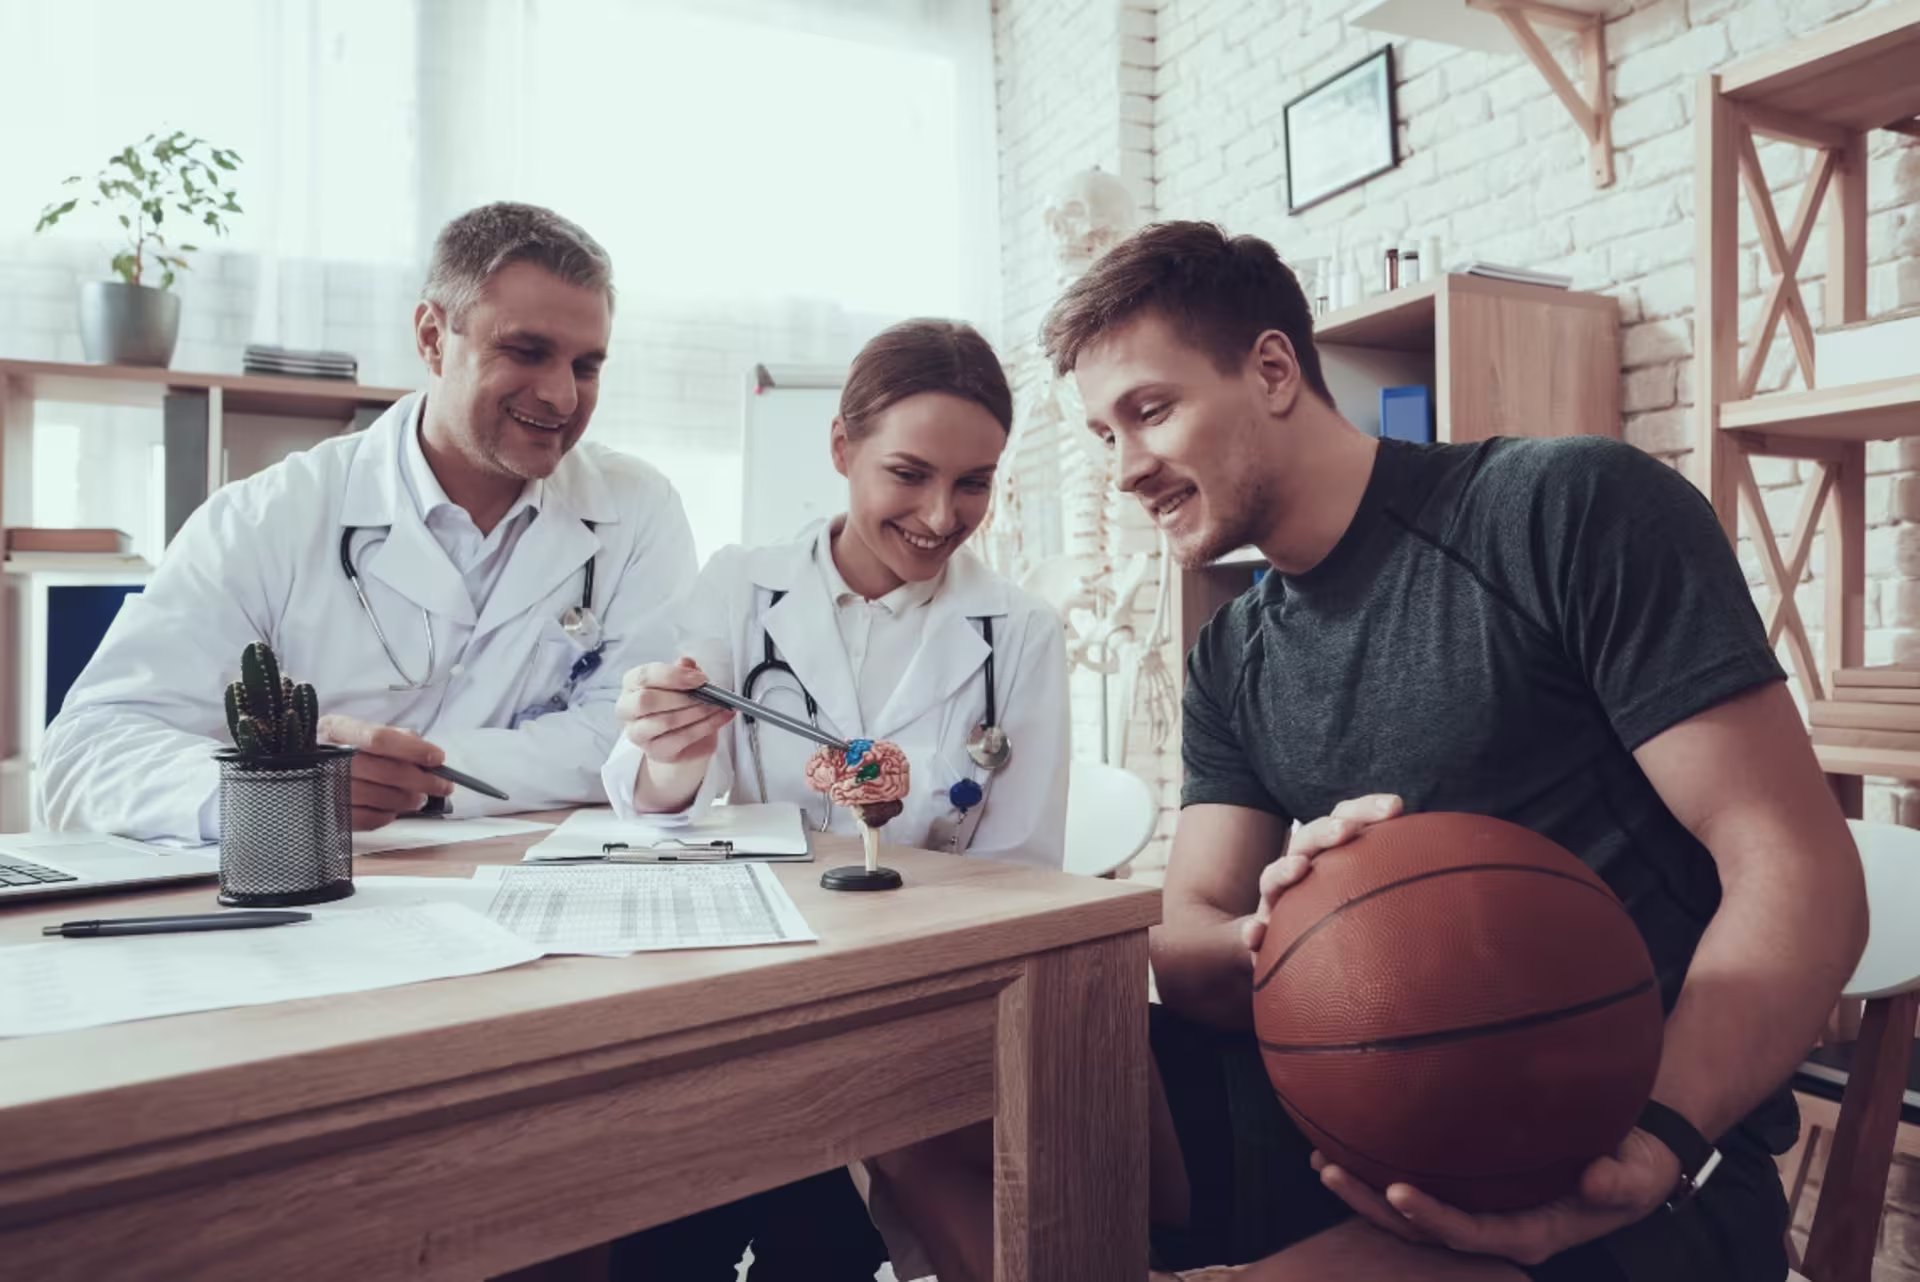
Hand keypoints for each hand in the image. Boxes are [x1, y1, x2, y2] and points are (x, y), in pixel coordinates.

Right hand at [316, 714, 453, 830]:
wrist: (302, 767)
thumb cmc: (338, 749)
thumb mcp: (359, 732)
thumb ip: (393, 737)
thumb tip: (424, 749)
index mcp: (336, 729)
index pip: (379, 739)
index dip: (413, 749)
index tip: (438, 758)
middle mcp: (326, 757)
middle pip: (384, 771)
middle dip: (420, 780)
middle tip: (441, 785)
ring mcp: (324, 788)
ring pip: (378, 797)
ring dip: (407, 799)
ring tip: (420, 798)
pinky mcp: (327, 813)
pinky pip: (365, 818)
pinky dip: (387, 815)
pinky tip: (395, 809)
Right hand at [616, 657, 734, 764]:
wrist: (682, 741)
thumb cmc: (679, 705)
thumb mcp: (683, 683)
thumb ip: (684, 672)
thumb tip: (687, 662)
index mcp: (631, 685)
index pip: (644, 676)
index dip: (673, 676)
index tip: (699, 678)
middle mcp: (627, 709)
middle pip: (646, 700)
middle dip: (682, 696)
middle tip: (709, 694)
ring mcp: (638, 733)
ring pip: (665, 721)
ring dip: (697, 712)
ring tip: (717, 705)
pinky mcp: (655, 751)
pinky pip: (681, 738)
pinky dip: (706, 726)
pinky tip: (721, 717)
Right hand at [1240, 794, 1400, 956]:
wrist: (1276, 944)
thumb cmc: (1340, 914)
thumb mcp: (1368, 891)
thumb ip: (1404, 879)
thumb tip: (1468, 871)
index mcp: (1329, 852)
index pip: (1346, 818)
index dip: (1367, 809)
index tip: (1397, 807)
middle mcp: (1299, 869)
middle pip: (1308, 838)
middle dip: (1326, 830)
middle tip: (1348, 830)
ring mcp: (1275, 900)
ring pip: (1272, 878)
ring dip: (1283, 870)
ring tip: (1299, 867)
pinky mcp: (1257, 932)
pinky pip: (1248, 933)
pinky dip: (1249, 933)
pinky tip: (1255, 936)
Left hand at [1313, 1126, 1680, 1265]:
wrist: (1631, 1157)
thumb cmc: (1633, 1166)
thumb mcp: (1638, 1175)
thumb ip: (1619, 1181)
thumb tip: (1593, 1181)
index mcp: (1530, 1233)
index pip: (1470, 1234)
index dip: (1433, 1218)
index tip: (1398, 1190)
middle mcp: (1495, 1228)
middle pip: (1423, 1231)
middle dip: (1373, 1207)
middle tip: (1330, 1172)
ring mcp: (1480, 1211)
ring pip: (1411, 1213)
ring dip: (1365, 1192)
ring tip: (1321, 1161)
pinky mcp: (1472, 1188)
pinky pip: (1422, 1183)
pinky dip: (1383, 1166)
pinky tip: (1349, 1139)